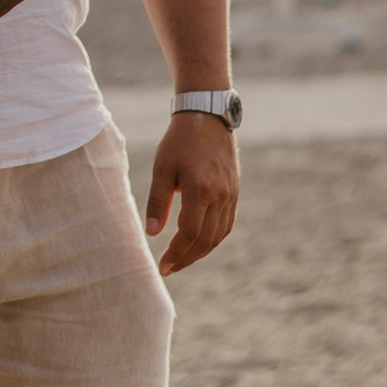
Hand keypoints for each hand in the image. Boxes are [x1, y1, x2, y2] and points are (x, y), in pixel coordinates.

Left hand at [143, 110, 240, 275]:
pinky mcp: (234, 193)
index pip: (189, 233)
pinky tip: (199, 244)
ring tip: (181, 260)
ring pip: (218, 235)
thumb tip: (152, 233)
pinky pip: (226, 225)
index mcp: (200, 190)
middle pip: (205, 240)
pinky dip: (213, 239)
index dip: (176, 253)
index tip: (162, 266)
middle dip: (186, 258)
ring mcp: (231, 195)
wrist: (207, 117)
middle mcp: (220, 196)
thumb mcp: (162, 168)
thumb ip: (158, 201)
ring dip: (200, 252)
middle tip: (169, 269)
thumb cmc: (179, 141)